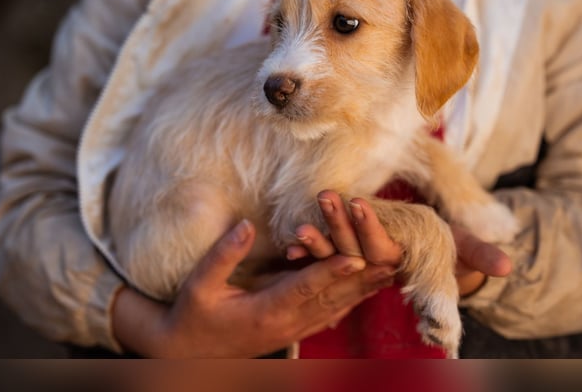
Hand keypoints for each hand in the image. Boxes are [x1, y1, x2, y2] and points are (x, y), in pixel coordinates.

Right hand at [110, 219, 397, 356]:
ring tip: (391, 267)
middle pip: (331, 298)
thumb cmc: (194, 317)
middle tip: (390, 257)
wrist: (190, 355)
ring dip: (363, 286)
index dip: (330, 271)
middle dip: (361, 276)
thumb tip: (245, 224)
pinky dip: (352, 297)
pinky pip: (330, 312)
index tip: (355, 256)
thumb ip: (224, 254)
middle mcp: (287, 323)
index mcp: (264, 311)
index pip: (304, 288)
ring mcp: (294, 329)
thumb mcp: (199, 284)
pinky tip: (369, 284)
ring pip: (337, 306)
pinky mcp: (296, 329)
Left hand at [286, 191, 511, 295]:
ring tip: (300, 225)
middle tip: (325, 196)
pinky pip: (317, 257)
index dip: (369, 228)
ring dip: (316, 241)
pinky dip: (304, 252)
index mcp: (399, 260)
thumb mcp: (457, 246)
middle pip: (351, 250)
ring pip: (331, 254)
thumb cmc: (438, 244)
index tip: (358, 202)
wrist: (419, 255)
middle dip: (337, 226)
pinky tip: (289, 246)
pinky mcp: (337, 257)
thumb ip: (477, 254)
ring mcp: (352, 264)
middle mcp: (372, 265)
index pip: (382, 249)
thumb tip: (507, 267)